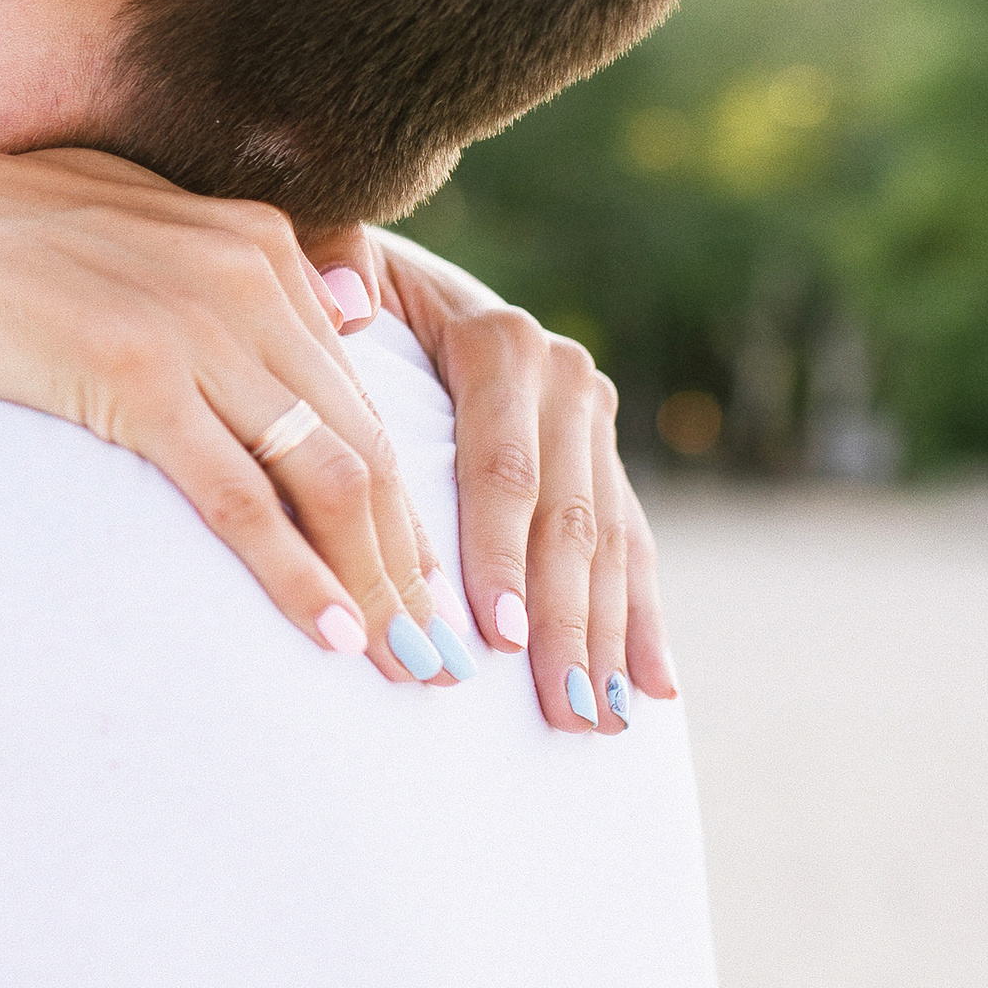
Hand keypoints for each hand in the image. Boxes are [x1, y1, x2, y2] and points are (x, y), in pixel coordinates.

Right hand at [0, 148, 454, 683]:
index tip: (432, 582)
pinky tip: (331, 633)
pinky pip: (240, 498)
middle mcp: (247, 278)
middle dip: (415, 560)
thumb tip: (347, 302)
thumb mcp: (133, 223)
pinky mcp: (135, 379)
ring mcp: (194, 327)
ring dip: (378, 582)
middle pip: (366, 444)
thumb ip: (236, 260)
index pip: (362, 396)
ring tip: (407, 664)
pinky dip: (297, 574)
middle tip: (444, 654)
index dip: (408, 500)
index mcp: (257, 244)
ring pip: (327, 477)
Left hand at [355, 230, 676, 734]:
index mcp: (499, 341)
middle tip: (558, 708)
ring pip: (605, 543)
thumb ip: (335, 272)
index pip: (501, 466)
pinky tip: (652, 689)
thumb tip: (346, 304)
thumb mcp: (334, 266)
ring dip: (604, 639)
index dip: (499, 551)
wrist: (401, 273)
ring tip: (597, 721)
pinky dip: (640, 620)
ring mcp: (592, 420)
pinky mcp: (604, 456)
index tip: (495, 632)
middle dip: (562, 622)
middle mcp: (562, 377)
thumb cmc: (346, 287)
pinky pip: (630, 545)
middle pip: (564, 518)